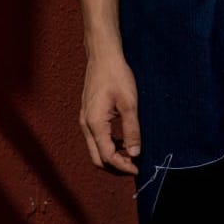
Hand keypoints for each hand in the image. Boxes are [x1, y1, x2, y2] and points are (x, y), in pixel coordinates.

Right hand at [80, 52, 140, 174]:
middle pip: (97, 157)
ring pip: (95, 148)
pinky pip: (95, 137)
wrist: (103, 55)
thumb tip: (135, 154)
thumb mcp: (129, 103)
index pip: (107, 156)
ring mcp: (84, 118)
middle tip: (133, 165)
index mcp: (95, 124)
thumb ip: (132, 130)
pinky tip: (121, 139)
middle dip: (115, 165)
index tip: (138, 168)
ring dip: (111, 155)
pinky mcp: (87, 113)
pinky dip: (107, 144)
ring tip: (130, 153)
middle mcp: (86, 124)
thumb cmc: (117, 76)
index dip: (123, 166)